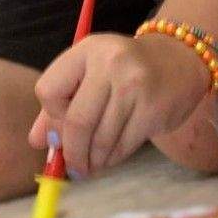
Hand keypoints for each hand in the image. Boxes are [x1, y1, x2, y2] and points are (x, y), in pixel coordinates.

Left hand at [29, 33, 212, 179]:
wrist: (180, 58)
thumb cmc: (124, 69)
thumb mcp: (90, 72)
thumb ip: (59, 103)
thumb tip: (37, 141)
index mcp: (87, 50)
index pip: (49, 91)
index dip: (52, 116)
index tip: (61, 127)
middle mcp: (111, 64)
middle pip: (76, 122)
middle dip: (72, 152)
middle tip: (72, 167)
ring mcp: (135, 86)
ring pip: (100, 140)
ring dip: (92, 160)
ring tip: (91, 164)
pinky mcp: (153, 110)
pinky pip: (123, 146)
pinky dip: (112, 159)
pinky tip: (110, 157)